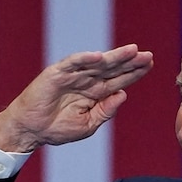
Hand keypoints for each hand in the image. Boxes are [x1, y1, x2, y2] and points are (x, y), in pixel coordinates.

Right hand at [0, 44, 153, 151]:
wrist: (32, 130)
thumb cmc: (57, 128)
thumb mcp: (88, 124)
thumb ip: (105, 111)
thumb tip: (123, 95)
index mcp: (96, 93)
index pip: (119, 80)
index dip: (134, 72)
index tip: (150, 64)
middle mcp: (87, 80)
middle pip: (112, 68)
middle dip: (130, 61)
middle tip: (147, 55)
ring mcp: (73, 75)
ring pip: (97, 63)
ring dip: (114, 56)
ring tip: (132, 51)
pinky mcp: (57, 73)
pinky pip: (72, 64)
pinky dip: (85, 59)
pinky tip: (99, 56)